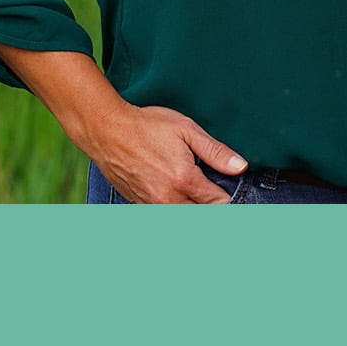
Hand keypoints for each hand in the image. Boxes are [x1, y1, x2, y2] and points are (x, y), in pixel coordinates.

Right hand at [84, 104, 244, 203]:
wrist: (105, 130)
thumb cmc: (147, 126)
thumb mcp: (187, 130)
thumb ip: (216, 152)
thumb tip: (240, 167)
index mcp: (183, 179)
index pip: (218, 202)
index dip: (229, 197)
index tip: (233, 191)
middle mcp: (166, 198)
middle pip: (200, 215)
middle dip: (212, 208)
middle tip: (216, 194)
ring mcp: (149, 204)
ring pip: (180, 219)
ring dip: (192, 212)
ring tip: (198, 199)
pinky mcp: (136, 203)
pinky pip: (161, 215)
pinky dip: (173, 210)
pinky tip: (177, 198)